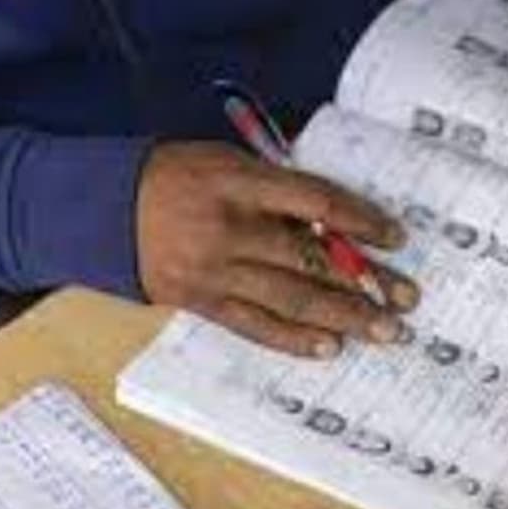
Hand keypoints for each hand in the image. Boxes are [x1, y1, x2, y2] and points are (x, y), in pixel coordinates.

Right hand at [136, 141, 418, 358]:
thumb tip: (338, 219)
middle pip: (310, 257)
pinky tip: (331, 347)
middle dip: (366, 280)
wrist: (99, 207)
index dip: (359, 220)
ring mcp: (213, 270)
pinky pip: (255, 326)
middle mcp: (228, 228)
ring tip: (386, 330)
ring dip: (345, 316)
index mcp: (237, 182)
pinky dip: (295, 339)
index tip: (396, 236)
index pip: (314, 201)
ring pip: (290, 298)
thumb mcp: (226, 161)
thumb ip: (277, 187)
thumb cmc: (176, 175)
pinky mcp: (200, 302)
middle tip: (407, 297)